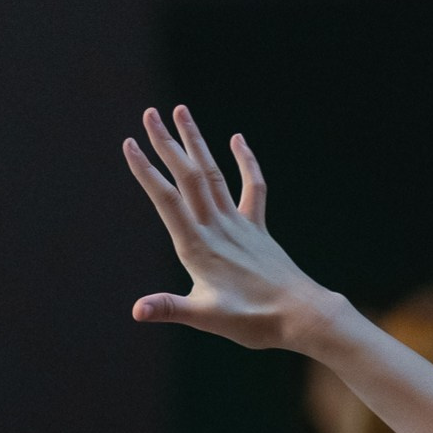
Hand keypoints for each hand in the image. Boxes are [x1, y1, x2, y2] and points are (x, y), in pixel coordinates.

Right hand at [123, 105, 339, 351]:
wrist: (303, 316)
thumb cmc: (254, 320)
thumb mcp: (206, 317)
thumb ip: (170, 308)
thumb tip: (137, 311)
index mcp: (198, 246)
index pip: (166, 199)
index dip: (146, 171)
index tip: (129, 143)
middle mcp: (217, 228)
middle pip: (188, 177)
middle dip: (167, 144)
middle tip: (149, 113)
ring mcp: (240, 225)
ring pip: (214, 174)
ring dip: (197, 142)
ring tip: (181, 112)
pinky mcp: (258, 228)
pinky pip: (253, 188)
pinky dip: (246, 162)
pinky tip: (237, 139)